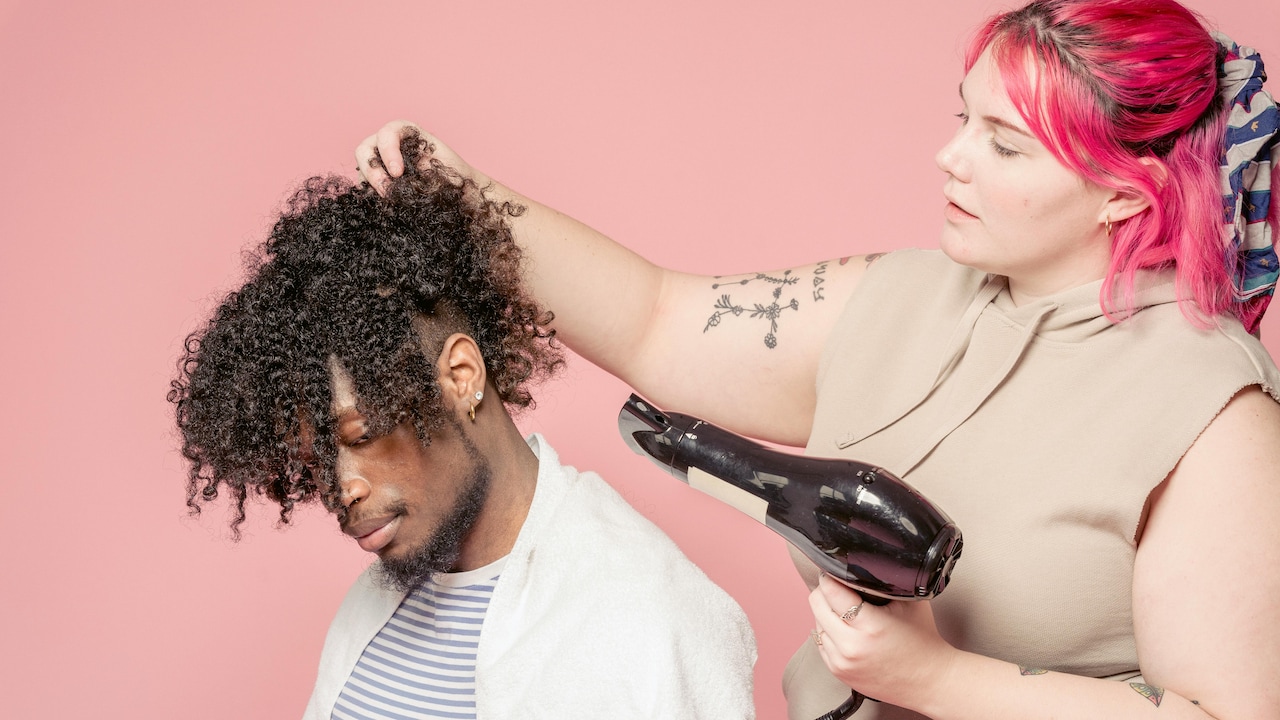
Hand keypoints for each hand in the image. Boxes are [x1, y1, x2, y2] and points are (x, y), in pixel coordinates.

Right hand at [354, 120, 477, 195]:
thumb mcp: (441, 170)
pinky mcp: (380, 180)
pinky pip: (366, 185)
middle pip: (365, 148)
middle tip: (386, 191)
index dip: (388, 150)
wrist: (460, 193)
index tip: (398, 173)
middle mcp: (391, 144)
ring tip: (389, 198)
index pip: (388, 132)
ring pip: (362, 168)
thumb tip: (398, 183)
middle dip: (372, 170)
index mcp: (408, 133)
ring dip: (371, 183)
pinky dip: (372, 193)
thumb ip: (420, 171)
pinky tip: (386, 202)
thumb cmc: (454, 178)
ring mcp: (382, 162)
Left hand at [809, 574, 957, 708]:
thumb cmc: (923, 640)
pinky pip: (820, 643)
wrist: (930, 681)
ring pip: (816, 623)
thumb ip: (883, 582)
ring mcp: (842, 662)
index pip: (830, 591)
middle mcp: (851, 646)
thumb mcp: (909, 602)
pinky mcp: (838, 672)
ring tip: (845, 610)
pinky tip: (846, 629)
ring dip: (826, 613)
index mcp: (869, 626)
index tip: (833, 571)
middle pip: (817, 605)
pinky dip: (828, 633)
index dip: (830, 576)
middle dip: (825, 592)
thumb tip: (860, 565)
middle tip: (838, 587)